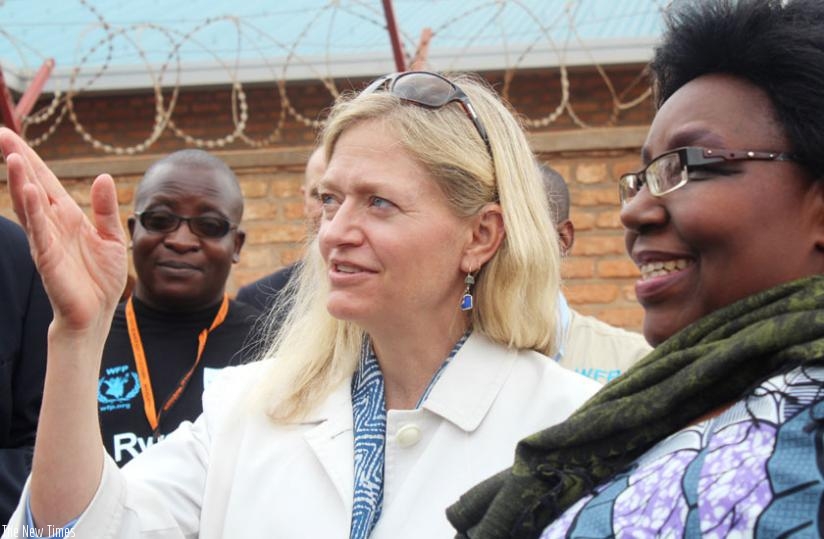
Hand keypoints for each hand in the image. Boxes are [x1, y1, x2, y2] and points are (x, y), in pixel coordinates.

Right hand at [0, 128, 126, 331]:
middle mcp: (52, 224)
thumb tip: (103, 177)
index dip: (31, 159)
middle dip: (18, 161)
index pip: (45, 182)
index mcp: (67, 216)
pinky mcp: (47, 257)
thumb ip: (106, 209)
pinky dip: (32, 210)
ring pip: (29, 205)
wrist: (97, 312)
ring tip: (12, 157)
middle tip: (1, 134)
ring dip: (20, 182)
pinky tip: (26, 191)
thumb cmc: (101, 277)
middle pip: (31, 186)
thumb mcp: (111, 237)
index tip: (10, 134)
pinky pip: (38, 230)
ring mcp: (46, 239)